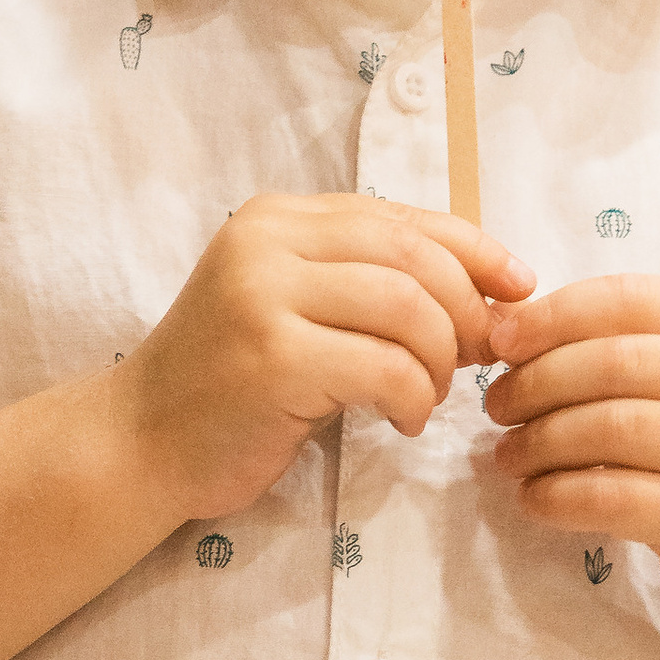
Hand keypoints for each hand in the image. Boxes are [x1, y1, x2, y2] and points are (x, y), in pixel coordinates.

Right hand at [121, 194, 532, 527]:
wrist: (140, 442)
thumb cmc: (230, 385)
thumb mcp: (296, 309)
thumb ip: (370, 285)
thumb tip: (489, 295)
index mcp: (278, 218)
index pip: (402, 217)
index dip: (475, 248)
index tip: (519, 286)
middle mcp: (268, 243)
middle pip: (414, 257)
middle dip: (466, 311)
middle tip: (477, 360)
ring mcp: (264, 297)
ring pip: (408, 309)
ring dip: (440, 362)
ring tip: (427, 397)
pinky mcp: (272, 359)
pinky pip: (386, 369)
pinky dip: (414, 399)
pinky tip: (400, 421)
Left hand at [482, 275, 659, 634]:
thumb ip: (620, 352)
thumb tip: (508, 326)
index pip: (633, 299)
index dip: (555, 314)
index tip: (500, 341)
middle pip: (617, 363)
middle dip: (538, 381)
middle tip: (497, 407)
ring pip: (614, 428)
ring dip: (541, 441)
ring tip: (509, 456)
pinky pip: (616, 497)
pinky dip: (558, 496)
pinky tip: (534, 500)